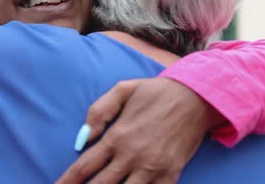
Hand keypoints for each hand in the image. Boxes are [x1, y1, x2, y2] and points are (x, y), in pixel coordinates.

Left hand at [57, 78, 223, 183]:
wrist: (196, 97)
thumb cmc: (156, 92)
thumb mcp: (122, 90)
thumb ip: (98, 111)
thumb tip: (82, 138)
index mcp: (116, 136)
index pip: (84, 166)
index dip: (68, 181)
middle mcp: (131, 156)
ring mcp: (152, 169)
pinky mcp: (171, 175)